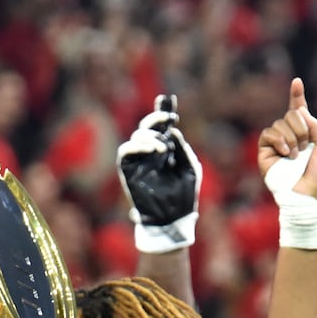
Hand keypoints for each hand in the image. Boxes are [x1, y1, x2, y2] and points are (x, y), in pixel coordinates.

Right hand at [117, 94, 201, 252]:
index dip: (162, 112)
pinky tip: (153, 149)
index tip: (168, 99)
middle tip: (169, 118)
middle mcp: (150, 154)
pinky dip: (138, 145)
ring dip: (150, 136)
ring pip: (137, 137)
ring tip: (163, 147)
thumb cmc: (183, 196)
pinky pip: (125, 151)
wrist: (172, 218)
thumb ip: (182, 149)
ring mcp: (139, 162)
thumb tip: (172, 132)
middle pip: (147, 127)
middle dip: (157, 119)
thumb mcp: (190, 168)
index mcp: (166, 152)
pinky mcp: (128, 171)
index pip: (161, 128)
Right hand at [258, 78, 316, 200]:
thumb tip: (299, 112)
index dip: (297, 96)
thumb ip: (316, 126)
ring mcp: (277, 144)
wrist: (308, 195)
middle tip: (304, 147)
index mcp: (307, 134)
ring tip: (295, 156)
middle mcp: (291, 137)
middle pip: (291, 114)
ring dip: (292, 137)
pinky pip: (268, 134)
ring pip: (280, 123)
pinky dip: (279, 140)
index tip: (297, 82)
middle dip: (301, 128)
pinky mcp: (265, 153)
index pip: (299, 111)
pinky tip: (286, 153)